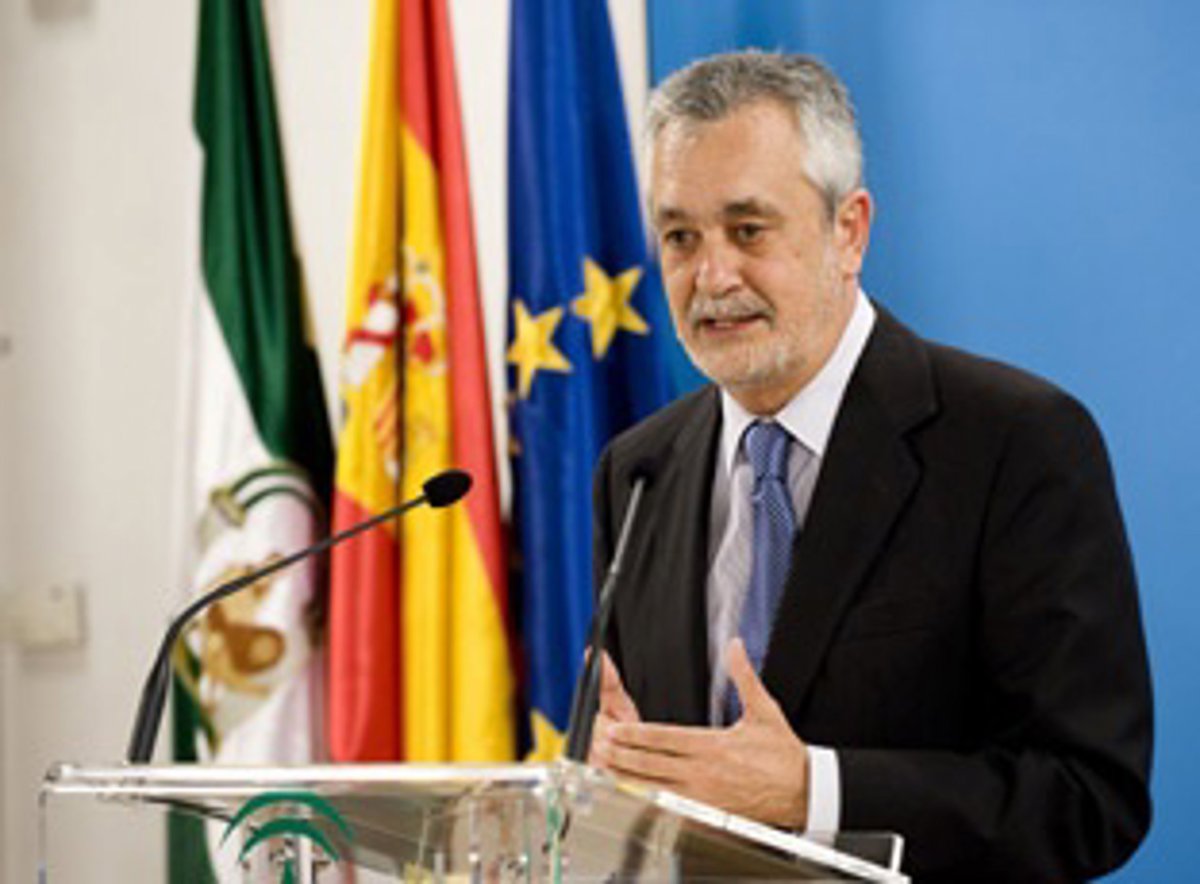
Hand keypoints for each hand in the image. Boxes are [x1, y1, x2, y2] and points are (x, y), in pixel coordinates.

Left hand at [595, 639, 809, 829]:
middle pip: (651, 765)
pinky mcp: (706, 814)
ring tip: (605, 769)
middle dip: (621, 755)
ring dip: (628, 779)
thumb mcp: (765, 710)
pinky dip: (647, 801)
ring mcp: (702, 797)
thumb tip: (735, 647)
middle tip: (599, 747)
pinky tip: (630, 796)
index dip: (636, 735)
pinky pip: (669, 808)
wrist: (804, 792)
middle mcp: (703, 773)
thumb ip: (744, 676)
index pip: (665, 739)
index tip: (615, 730)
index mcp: (713, 746)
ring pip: (654, 788)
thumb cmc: (783, 755)